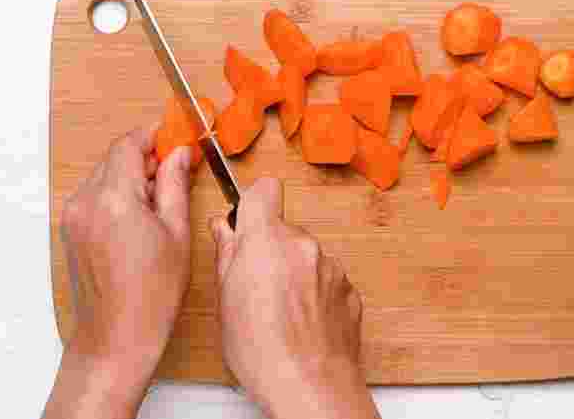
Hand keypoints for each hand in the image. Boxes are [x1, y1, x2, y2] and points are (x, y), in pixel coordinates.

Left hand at [43, 126, 194, 418]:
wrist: (115, 337)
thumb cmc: (151, 295)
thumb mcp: (176, 233)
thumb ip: (174, 185)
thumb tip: (178, 154)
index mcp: (114, 199)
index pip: (129, 145)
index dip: (154, 136)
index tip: (175, 138)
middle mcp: (85, 202)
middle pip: (114, 158)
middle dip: (145, 158)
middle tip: (176, 169)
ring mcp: (72, 216)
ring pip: (104, 177)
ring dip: (131, 177)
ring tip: (161, 200)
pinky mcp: (70, 230)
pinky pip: (94, 197)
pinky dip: (117, 195)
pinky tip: (141, 217)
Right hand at [210, 178, 379, 418]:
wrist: (308, 383)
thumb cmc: (262, 350)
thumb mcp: (225, 299)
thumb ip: (227, 254)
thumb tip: (225, 231)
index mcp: (267, 240)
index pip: (265, 190)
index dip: (254, 202)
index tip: (247, 219)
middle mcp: (304, 245)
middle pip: (284, 230)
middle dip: (270, 249)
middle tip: (255, 285)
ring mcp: (330, 267)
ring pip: (306, 257)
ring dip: (294, 273)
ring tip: (279, 312)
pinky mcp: (348, 289)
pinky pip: (325, 280)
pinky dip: (314, 294)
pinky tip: (301, 322)